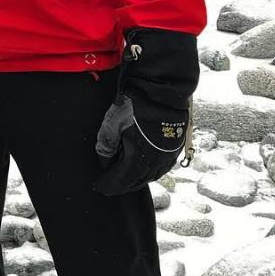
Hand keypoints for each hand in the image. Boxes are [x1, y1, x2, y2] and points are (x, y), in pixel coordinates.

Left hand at [94, 28, 197, 196]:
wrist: (161, 89)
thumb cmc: (135, 104)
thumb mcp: (112, 123)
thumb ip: (106, 146)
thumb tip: (105, 162)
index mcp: (138, 159)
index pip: (120, 181)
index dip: (108, 185)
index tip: (99, 186)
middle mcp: (155, 162)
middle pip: (136, 182)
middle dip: (121, 185)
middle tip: (110, 185)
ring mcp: (167, 155)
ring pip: (150, 176)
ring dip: (136, 180)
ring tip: (125, 178)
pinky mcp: (175, 147)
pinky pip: (162, 168)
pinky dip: (150, 172)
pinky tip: (144, 168)